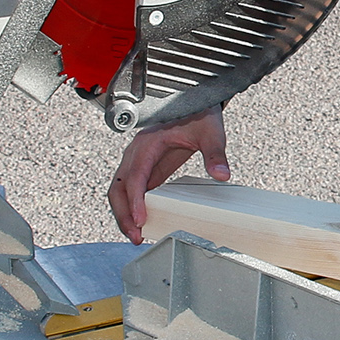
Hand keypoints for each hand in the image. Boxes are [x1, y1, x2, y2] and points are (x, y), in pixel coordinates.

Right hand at [107, 108, 229, 241]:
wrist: (195, 102)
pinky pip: (131, 191)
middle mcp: (137, 152)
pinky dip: (131, 208)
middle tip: (136, 236)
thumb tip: (221, 174)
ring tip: (136, 236)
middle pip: (119, 186)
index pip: (136, 175)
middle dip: (123, 213)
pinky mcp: (145, 169)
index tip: (140, 218)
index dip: (135, 199)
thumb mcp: (210, 132)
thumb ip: (215, 153)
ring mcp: (138, 161)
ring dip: (124, 213)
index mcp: (148, 142)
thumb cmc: (198, 113)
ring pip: (119, 190)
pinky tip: (142, 223)